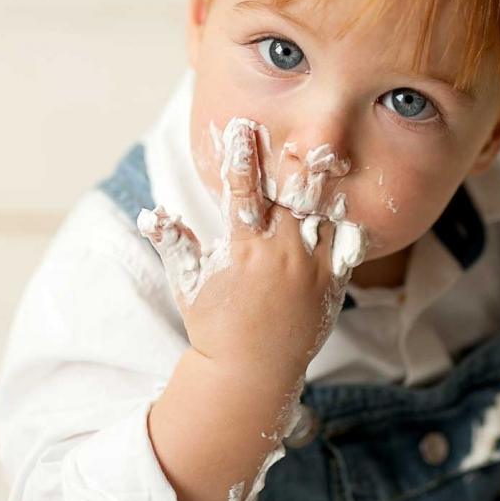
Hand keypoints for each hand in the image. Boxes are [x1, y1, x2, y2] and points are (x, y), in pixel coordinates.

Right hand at [138, 117, 367, 388]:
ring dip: (323, 185)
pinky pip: (347, 245)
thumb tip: (150, 212)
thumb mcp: (188, 285)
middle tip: (296, 131)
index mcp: (244, 250)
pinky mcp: (331, 283)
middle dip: (291, 161)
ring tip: (327, 155)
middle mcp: (281, 254)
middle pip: (290, 194)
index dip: (240, 155)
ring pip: (323, 213)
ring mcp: (311, 268)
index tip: (240, 126)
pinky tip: (348, 198)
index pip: (241, 191)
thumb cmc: (215, 326)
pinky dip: (348, 223)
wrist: (252, 374)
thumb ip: (173, 243)